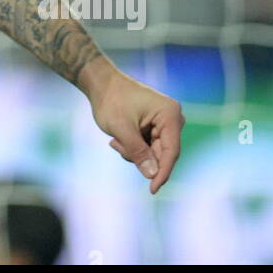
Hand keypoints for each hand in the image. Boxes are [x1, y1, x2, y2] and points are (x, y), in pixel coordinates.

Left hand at [88, 69, 183, 193]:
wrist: (100, 82)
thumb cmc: (110, 100)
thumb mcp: (121, 128)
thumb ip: (137, 152)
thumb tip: (152, 175)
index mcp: (169, 114)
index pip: (172, 151)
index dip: (163, 172)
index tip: (152, 189)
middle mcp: (172, 118)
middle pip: (163, 153)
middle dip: (139, 156)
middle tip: (117, 145)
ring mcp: (164, 122)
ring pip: (154, 152)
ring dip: (133, 152)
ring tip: (115, 140)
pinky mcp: (155, 126)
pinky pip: (148, 147)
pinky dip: (133, 148)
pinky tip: (117, 139)